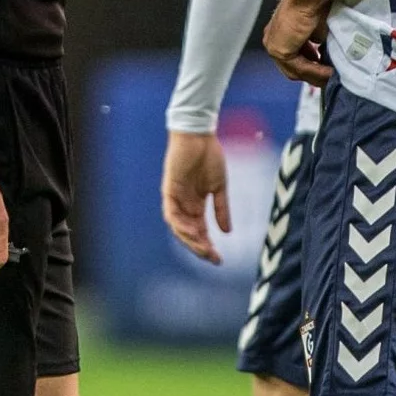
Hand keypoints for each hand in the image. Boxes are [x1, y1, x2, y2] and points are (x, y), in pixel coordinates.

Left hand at [162, 130, 230, 263]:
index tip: (219, 260)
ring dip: (190, 239)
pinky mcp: (169, 190)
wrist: (200, 136)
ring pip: (178, 227)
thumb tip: (227, 232)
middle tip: (212, 258)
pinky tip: (192, 231)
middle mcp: (184, 205)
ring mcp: (175, 199)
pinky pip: (171, 213)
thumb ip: (222, 209)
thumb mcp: (219, 188)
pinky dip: (180, 224)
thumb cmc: (210, 157)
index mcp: (196, 205)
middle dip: (199, 248)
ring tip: (203, 248)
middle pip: (188, 233)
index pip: (200, 232)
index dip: (208, 246)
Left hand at [263, 0, 332, 86]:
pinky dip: (315, 72)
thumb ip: (315, 42)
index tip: (323, 64)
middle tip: (328, 75)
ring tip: (332, 77)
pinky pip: (299, 68)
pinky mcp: (279, 51)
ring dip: (315, 75)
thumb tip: (321, 53)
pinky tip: (329, 73)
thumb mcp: (316, 29)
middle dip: (310, 73)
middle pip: (291, 67)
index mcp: (279, 33)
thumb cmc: (315, 4)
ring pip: (295, 70)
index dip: (308, 64)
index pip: (291, 56)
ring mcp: (273, 46)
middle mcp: (272, 40)